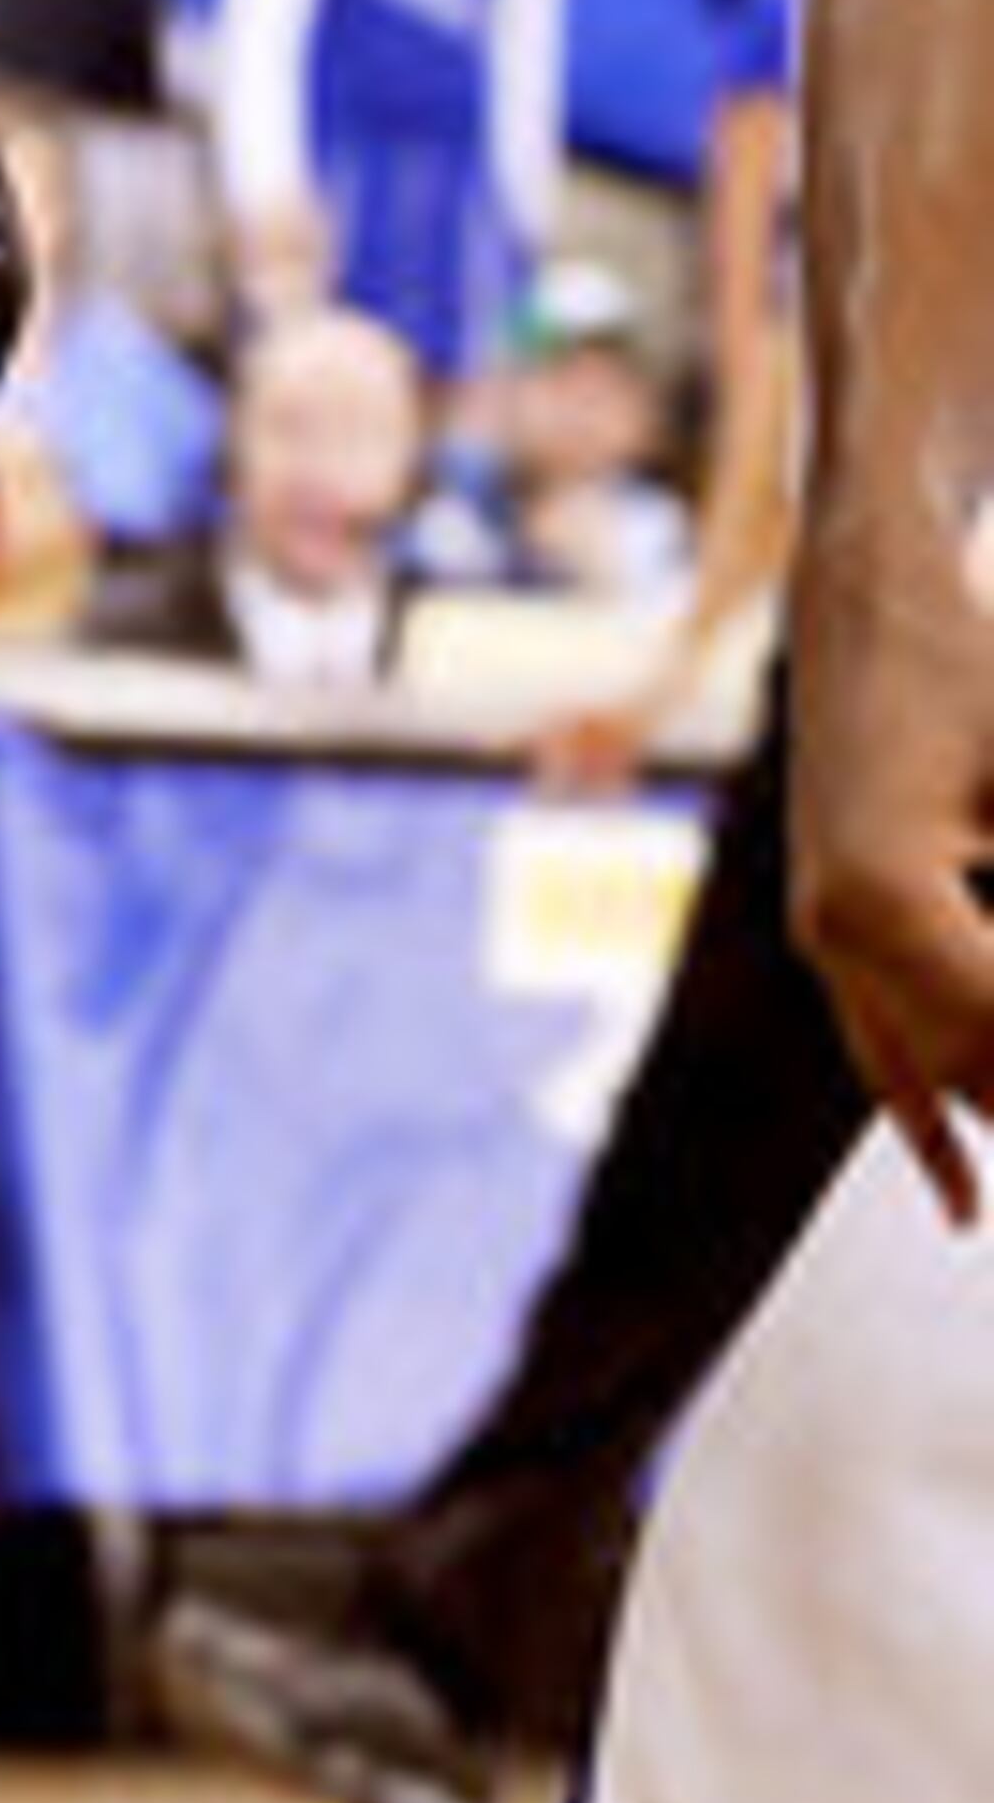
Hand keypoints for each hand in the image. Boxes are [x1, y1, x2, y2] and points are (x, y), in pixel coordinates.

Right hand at [789, 529, 993, 1215]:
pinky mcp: (834, 940)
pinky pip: (886, 1060)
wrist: (863, 594)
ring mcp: (825, 945)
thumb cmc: (970, 669)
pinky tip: (965, 1207)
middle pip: (979, 1072)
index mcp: (883, 900)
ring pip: (942, 1077)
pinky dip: (937, 1131)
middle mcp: (836, 938)